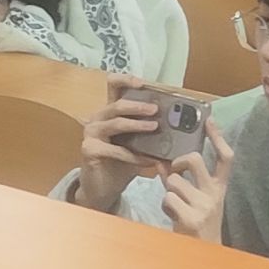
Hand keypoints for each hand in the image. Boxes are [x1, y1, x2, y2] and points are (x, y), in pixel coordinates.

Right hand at [75, 84, 173, 199]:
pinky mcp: (89, 150)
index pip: (113, 86)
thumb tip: (178, 126)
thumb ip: (150, 132)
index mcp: (109, 112)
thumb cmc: (122, 163)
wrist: (104, 188)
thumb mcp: (138, 145)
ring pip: (116, 123)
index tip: (142, 83)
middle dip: (138, 106)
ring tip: (155, 128)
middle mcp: (98, 118)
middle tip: (156, 110)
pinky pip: (116, 150)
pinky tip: (149, 160)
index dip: (126, 80)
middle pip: (117, 104)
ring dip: (137, 125)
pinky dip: (135, 155)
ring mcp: (91, 133)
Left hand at [159, 128, 235, 241]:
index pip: (226, 157)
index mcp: (219, 188)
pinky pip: (168, 198)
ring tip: (174, 204)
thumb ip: (180, 179)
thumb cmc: (196, 222)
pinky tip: (172, 214)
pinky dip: (165, 205)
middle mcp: (215, 195)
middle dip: (179, 161)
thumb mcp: (195, 199)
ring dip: (168, 191)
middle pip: (195, 159)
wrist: (203, 253)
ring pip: (174, 181)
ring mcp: (204, 206)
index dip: (218, 137)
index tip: (209, 120)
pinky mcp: (191, 218)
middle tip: (175, 169)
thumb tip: (162, 161)